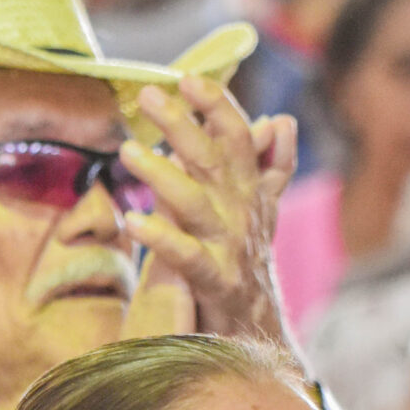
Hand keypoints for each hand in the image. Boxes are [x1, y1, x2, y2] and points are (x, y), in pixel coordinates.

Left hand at [119, 76, 297, 348]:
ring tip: (128, 152)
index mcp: (250, 191)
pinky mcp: (216, 283)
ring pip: (196, 203)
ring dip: (164, 174)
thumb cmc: (247, 261)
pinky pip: (187, 257)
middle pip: (214, 161)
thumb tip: (281, 120)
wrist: (258, 330)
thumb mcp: (262, 210)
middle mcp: (243, 214)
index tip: (187, 79)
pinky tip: (133, 220)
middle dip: (182, 125)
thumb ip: (271, 164)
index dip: (216, 107)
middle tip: (146, 96)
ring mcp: (230, 248)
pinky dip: (162, 238)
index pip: (238, 139)